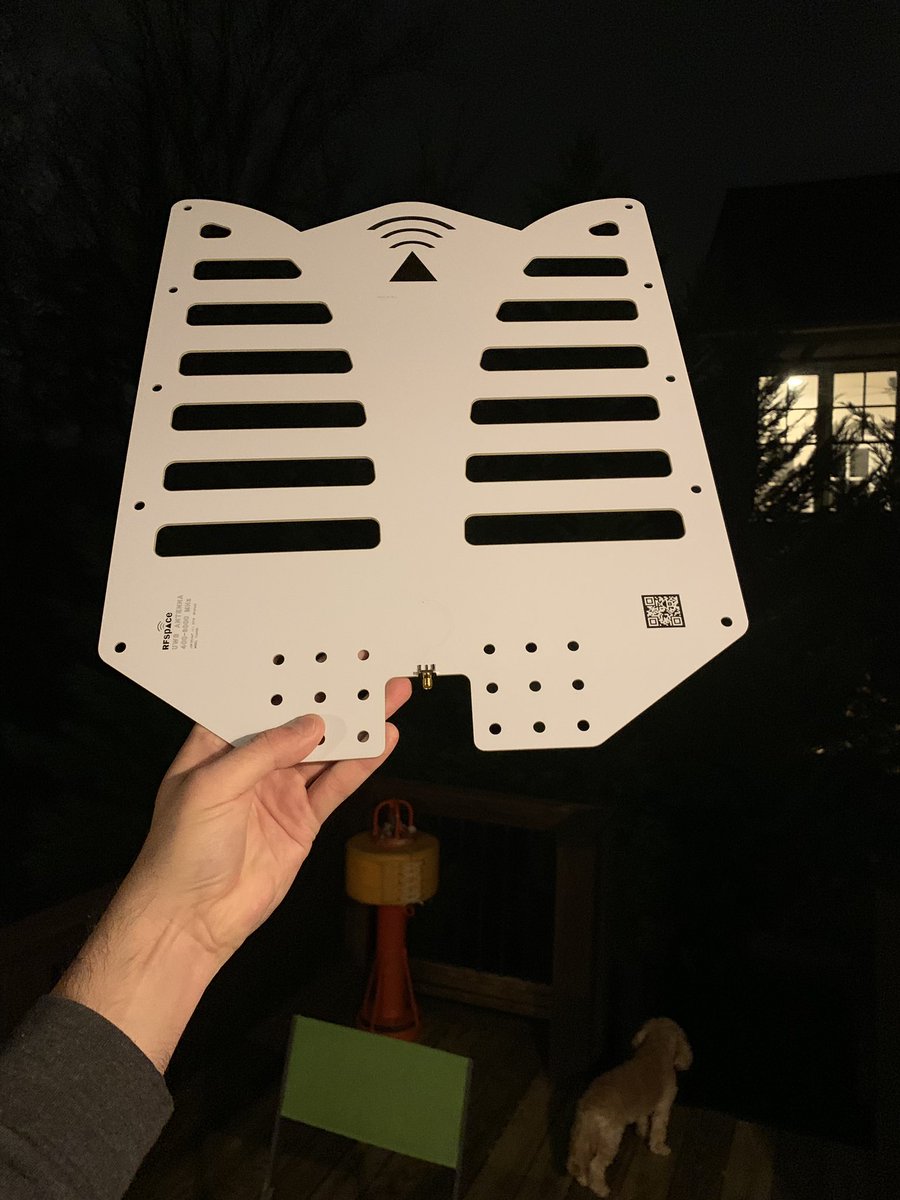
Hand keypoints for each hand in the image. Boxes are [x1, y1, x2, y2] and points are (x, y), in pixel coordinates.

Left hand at [126, 676, 412, 963]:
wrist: (192, 920)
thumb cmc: (180, 851)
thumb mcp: (212, 786)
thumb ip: (264, 751)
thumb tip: (310, 725)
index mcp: (218, 746)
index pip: (257, 701)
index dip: (287, 678)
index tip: (319, 654)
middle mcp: (251, 764)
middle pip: (299, 722)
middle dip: (331, 696)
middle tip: (366, 670)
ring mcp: (280, 791)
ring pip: (325, 750)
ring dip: (355, 725)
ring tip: (386, 697)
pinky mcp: (302, 820)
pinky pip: (336, 785)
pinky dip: (361, 764)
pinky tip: (382, 741)